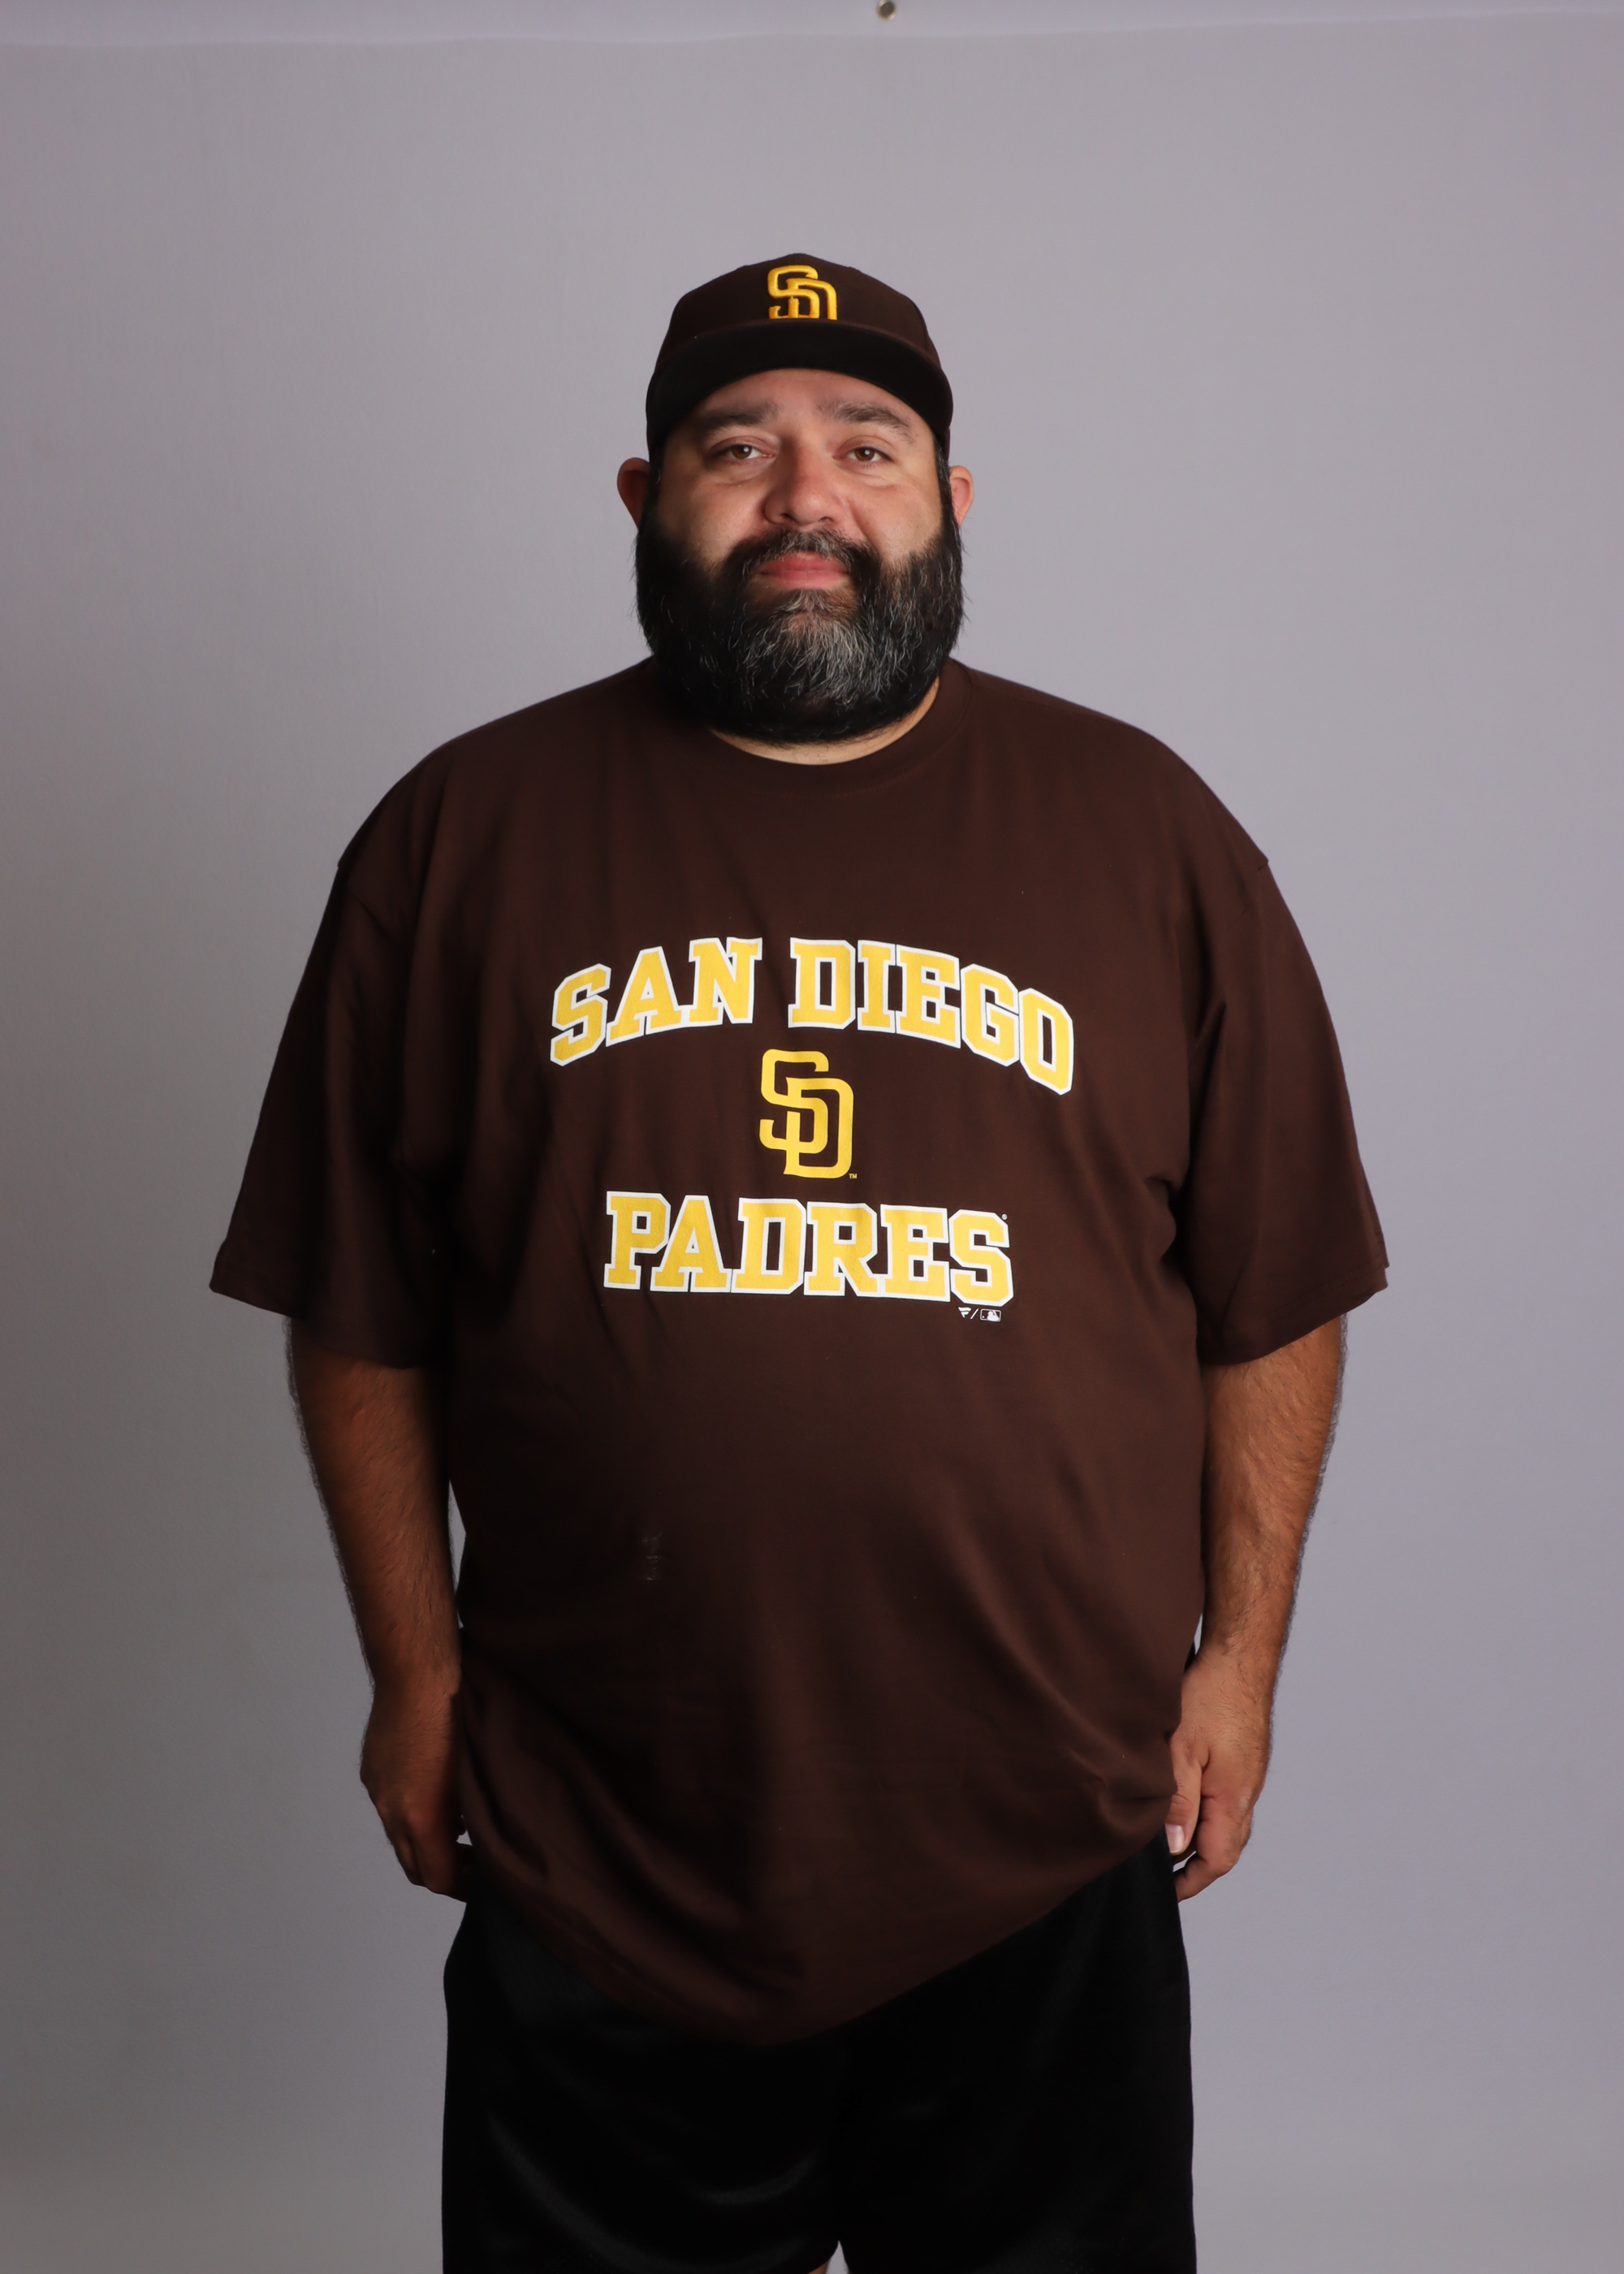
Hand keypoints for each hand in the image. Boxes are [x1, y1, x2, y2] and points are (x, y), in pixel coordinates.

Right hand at [359, 1671, 470, 1898]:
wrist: (417, 1672)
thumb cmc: (458, 1715)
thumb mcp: (475, 1773)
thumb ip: (473, 1814)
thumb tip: (476, 1832)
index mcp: (421, 1819)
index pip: (437, 1878)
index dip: (462, 1886)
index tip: (482, 1882)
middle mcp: (392, 1812)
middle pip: (413, 1865)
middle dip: (441, 1871)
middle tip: (472, 1864)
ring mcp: (378, 1790)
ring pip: (399, 1835)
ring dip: (424, 1840)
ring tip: (459, 1824)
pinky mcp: (372, 1770)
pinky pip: (389, 1805)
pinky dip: (410, 1811)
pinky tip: (434, 1790)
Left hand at [1164, 1648, 1272, 1901]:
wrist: (1240, 1657)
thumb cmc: (1210, 1697)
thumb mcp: (1181, 1749)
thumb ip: (1179, 1801)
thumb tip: (1174, 1848)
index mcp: (1233, 1799)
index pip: (1217, 1860)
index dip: (1191, 1881)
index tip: (1167, 1890)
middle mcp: (1247, 1793)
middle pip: (1227, 1847)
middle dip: (1197, 1866)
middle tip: (1166, 1873)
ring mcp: (1250, 1776)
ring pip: (1228, 1823)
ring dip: (1202, 1838)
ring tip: (1170, 1841)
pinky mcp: (1246, 1760)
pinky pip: (1229, 1800)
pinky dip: (1208, 1812)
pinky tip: (1187, 1800)